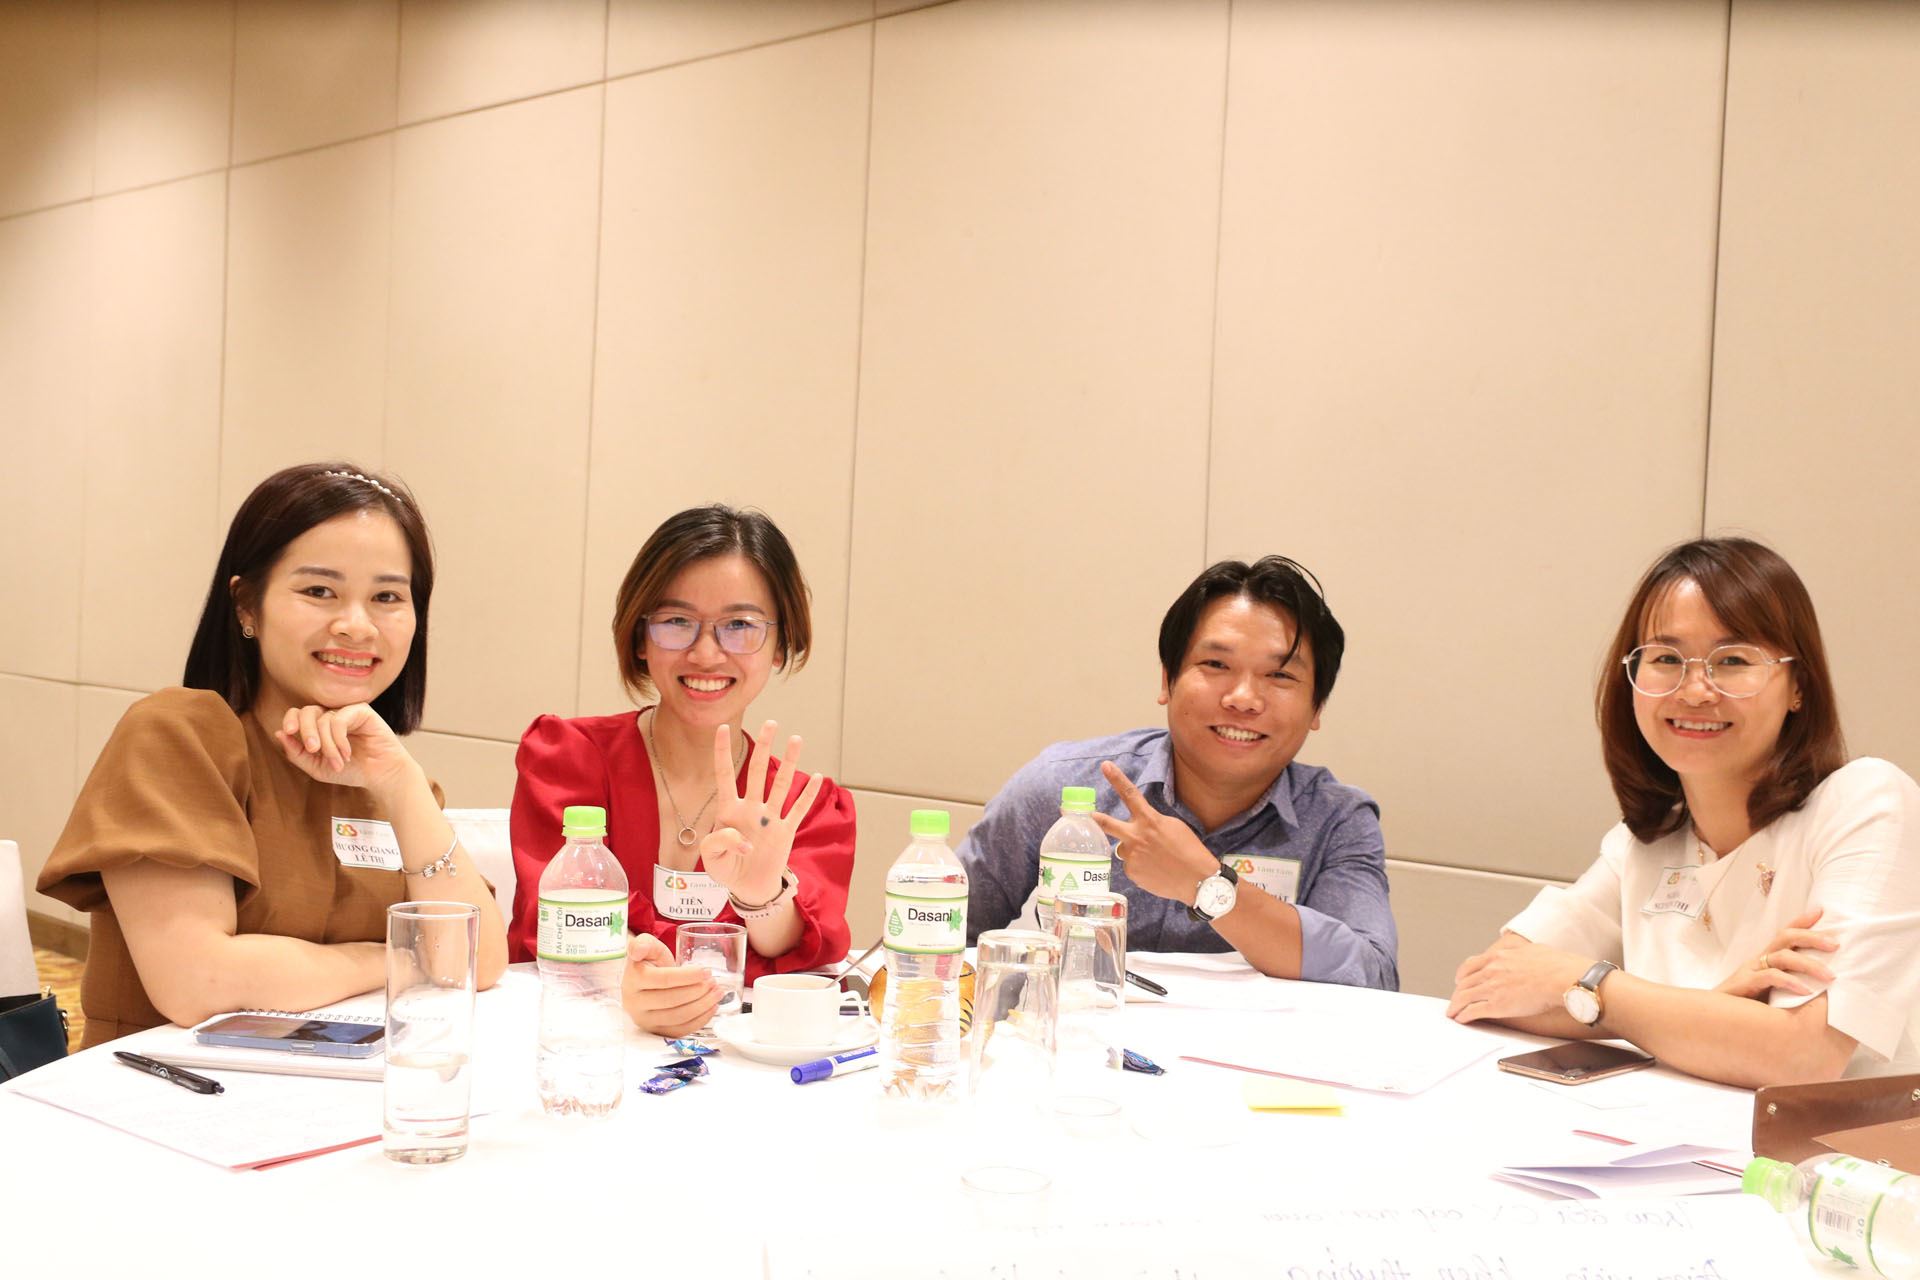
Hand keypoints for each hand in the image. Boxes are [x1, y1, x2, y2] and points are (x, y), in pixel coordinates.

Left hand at [273, 702, 415, 798]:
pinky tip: (347, 753)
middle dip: (306, 731)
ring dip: (328, 745)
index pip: (298, 714)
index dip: (290, 720)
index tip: (288, 732)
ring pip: (324, 719)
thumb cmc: (352, 771)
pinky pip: (339, 720)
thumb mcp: (317, 768)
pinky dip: (339, 739)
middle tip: (314, 750)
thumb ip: (297, 753)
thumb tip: (279, 733)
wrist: (380, 775)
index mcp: (320, 726)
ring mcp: (347, 712)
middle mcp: (332, 716)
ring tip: (337, 762)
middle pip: (308, 712)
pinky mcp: (361, 711)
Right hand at [620, 934, 721, 1036]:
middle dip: (698, 992)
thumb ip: (644, 943)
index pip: (663, 980)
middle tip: (713, 982)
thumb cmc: (650, 962)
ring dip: (702, 1006)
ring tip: (717, 993)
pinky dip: (700, 1020)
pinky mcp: (655, 1031)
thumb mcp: (647, 946)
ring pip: (678, 1017)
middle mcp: (634, 1003)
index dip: (688, 977)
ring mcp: (644, 1020)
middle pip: (672, 1001)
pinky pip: (680, 1030)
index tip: (706, 971)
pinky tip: (711, 1007)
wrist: (645, 982)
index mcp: (632, 980)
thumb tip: (636, 950)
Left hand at [698, 721, 825, 905]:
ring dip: (789, 763)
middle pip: (758, 771)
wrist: (748, 888)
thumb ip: (718, 842)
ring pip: (781, 785)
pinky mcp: (785, 832)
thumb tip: (742, 839)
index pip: (724, 775)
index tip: (722, 728)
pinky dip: (808, 795)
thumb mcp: (711, 858)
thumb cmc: (726, 869)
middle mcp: (750, 807)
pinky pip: (798, 810)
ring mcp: (769, 818)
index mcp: (728, 810)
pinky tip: (818, 777)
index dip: (722, 752)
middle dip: (764, 746)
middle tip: (771, 724)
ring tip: (796, 739)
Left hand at [1086, 761, 1218, 905]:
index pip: (1130, 794)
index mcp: (1149, 820)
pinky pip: (1131, 866)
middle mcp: (1136, 836)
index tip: (1105, 765)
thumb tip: (1137, 828)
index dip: (1116, 779)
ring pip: (1125, 849)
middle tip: (1084, 815)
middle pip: (1107, 824)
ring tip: (1156, 860)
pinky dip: (1141, 867)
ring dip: (1135, 851)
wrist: (1197, 880)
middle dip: (1095, 819)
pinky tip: (1156, 871)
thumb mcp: (1173, 826)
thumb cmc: (1189, 850)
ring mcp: (1131, 856)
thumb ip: (1151, 823)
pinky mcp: (1132, 873)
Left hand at [1447, 937, 1591, 1022]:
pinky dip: (1463, 1016)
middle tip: (1455, 1000)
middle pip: (1464, 983)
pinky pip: (1472, 1011)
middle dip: (1457, 993)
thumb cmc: (1555, 965)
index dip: (1462, 975)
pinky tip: (1461, 1019)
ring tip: (1453, 1013)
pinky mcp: (1496, 1005)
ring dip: (1455, 1006)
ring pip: (1464, 997)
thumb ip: (1519, 953)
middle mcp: (1491, 970)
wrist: (1562, 977)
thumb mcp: (1530, 950)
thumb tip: (1522, 955)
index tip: (1459, 980)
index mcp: (1498, 956)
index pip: (1470, 965)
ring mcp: (1492, 987)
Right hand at [1716, 908, 1838, 1000]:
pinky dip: (1789, 981)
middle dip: (1812, 937)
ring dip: (1809, 964)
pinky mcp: (1744, 984)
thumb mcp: (1772, 993)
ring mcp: (1751, 970)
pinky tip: (1805, 990)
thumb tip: (1824, 985)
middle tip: (1836, 944)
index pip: (1785, 934)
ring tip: (1830, 976)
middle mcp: (1759, 959)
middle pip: (1786, 937)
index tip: (1821, 911)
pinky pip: (1769, 977)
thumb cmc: (1746, 1008)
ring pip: (1782, 956)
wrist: (1712, 1020)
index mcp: (1766, 959)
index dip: (1802, 921)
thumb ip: (1791, 985)